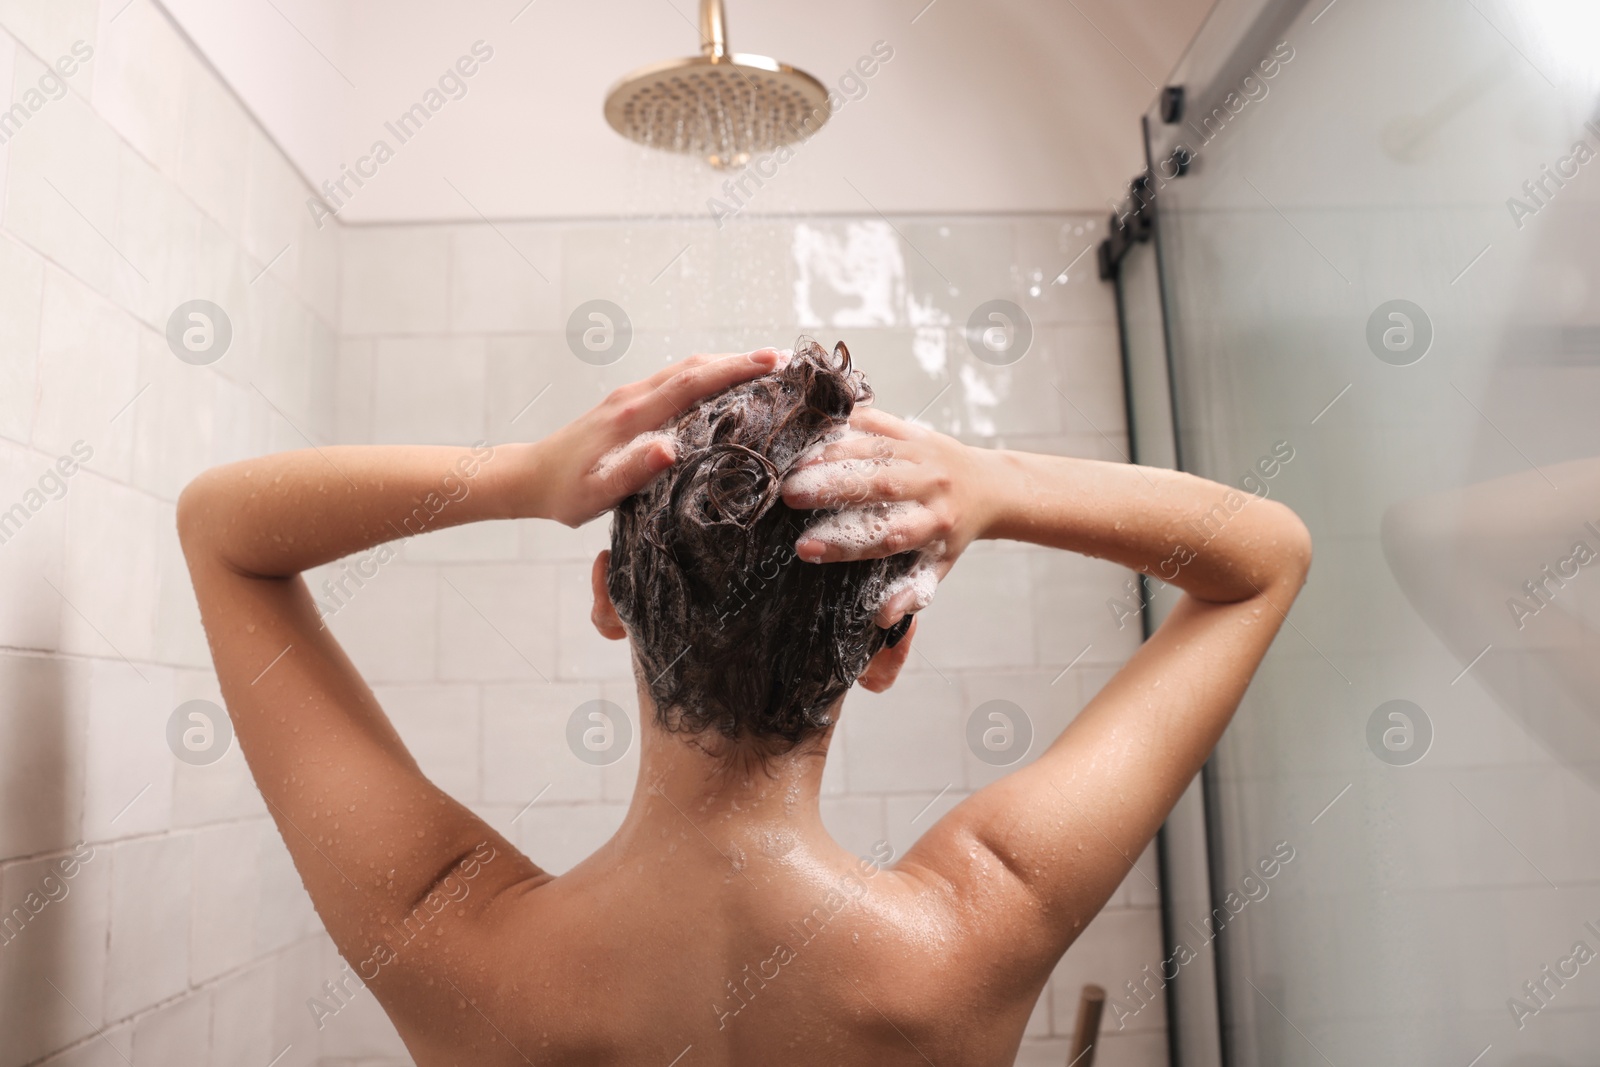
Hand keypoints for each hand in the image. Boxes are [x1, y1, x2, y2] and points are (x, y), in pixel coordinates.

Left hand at [523, 350, 785, 525]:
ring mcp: (632, 397)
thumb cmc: (564, 493)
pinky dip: (708, 377)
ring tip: (767, 370)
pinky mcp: (629, 405)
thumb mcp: (596, 493)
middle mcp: (635, 397)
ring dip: (726, 365)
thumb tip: (670, 449)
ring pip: (686, 370)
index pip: (693, 382)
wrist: (528, 477)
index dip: (735, 369)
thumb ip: (632, 472)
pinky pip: (676, 381)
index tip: (773, 362)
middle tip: (786, 362)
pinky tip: (725, 389)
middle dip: (741, 361)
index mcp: (633, 415)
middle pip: (695, 367)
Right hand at [780, 406, 995, 624]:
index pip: (887, 536)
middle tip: (789, 495)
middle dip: (832, 490)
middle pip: (880, 487)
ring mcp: (924, 455)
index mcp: (937, 524)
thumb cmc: (954, 532)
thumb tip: (883, 620)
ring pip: (876, 451)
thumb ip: (912, 592)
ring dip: (832, 456)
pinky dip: (848, 425)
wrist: (989, 486)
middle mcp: (932, 487)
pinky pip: (880, 422)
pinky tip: (816, 435)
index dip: (845, 544)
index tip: (805, 549)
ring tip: (795, 467)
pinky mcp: (915, 431)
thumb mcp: (939, 565)